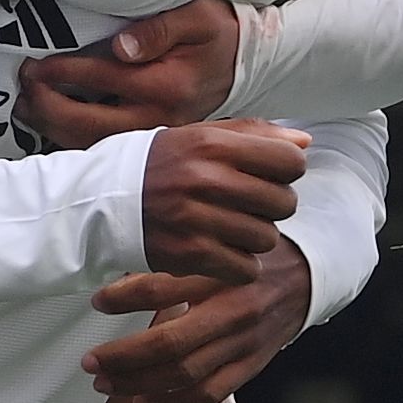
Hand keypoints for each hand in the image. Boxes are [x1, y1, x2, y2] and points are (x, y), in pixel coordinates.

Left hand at [24, 0, 241, 146]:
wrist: (249, 61)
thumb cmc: (218, 32)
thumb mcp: (197, 16)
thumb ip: (158, 29)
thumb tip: (120, 46)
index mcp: (166, 85)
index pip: (100, 79)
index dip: (62, 72)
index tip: (34, 64)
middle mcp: (158, 118)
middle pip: (89, 124)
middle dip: (48, 106)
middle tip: (24, 85)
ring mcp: (155, 135)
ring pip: (93, 143)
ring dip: (54, 127)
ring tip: (26, 107)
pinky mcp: (152, 142)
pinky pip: (105, 147)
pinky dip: (73, 139)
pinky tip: (52, 125)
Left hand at [85, 233, 313, 402]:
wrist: (305, 278)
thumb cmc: (249, 257)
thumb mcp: (218, 244)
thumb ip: (178, 258)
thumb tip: (117, 263)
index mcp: (220, 273)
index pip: (162, 288)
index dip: (122, 298)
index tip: (96, 302)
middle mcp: (233, 310)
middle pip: (169, 343)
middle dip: (122, 356)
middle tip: (90, 360)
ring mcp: (244, 343)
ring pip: (183, 374)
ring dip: (137, 383)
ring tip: (104, 382)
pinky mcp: (251, 366)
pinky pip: (208, 395)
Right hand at [137, 119, 306, 283]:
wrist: (97, 202)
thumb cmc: (156, 166)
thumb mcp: (199, 136)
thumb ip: (253, 135)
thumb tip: (304, 142)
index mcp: (211, 143)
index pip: (290, 161)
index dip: (287, 170)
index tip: (270, 175)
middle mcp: (205, 179)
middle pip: (284, 203)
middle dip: (272, 206)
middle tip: (248, 205)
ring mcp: (197, 219)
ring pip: (267, 238)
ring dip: (255, 236)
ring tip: (230, 227)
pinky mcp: (190, 255)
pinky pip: (245, 267)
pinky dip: (238, 264)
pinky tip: (220, 249)